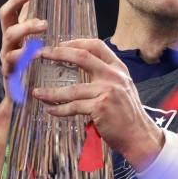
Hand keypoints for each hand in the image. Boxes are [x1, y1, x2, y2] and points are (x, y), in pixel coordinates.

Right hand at [0, 0, 46, 98]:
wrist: (18, 95)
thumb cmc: (28, 65)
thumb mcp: (30, 44)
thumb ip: (34, 28)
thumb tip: (46, 5)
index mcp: (12, 35)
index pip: (9, 13)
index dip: (16, 0)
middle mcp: (7, 45)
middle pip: (9, 27)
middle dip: (24, 22)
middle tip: (44, 22)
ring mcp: (7, 59)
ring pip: (10, 43)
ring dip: (25, 34)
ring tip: (43, 34)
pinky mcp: (10, 74)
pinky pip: (14, 64)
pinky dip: (24, 59)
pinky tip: (35, 56)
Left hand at [32, 39, 163, 169]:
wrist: (140, 136)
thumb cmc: (128, 114)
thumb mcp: (123, 88)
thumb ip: (107, 76)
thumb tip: (84, 66)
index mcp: (119, 69)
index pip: (96, 46)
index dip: (76, 42)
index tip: (59, 45)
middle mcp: (114, 76)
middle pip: (81, 57)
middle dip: (57, 53)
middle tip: (40, 54)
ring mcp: (108, 91)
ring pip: (72, 89)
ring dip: (51, 92)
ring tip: (37, 93)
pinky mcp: (100, 107)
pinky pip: (73, 107)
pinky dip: (59, 110)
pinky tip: (49, 110)